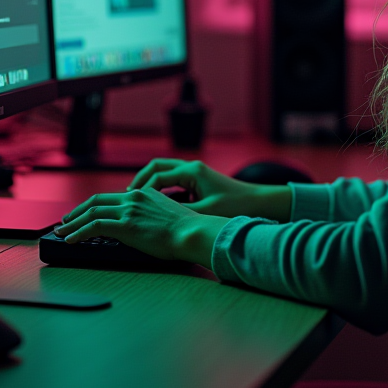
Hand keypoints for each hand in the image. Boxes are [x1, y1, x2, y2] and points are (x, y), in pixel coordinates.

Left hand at [54, 188, 227, 266]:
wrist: (193, 232)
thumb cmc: (187, 230)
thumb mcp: (168, 213)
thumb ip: (152, 214)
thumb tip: (144, 226)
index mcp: (144, 193)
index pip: (112, 197)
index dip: (95, 205)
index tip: (86, 213)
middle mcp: (134, 197)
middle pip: (97, 201)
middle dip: (78, 211)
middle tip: (66, 220)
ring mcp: (128, 210)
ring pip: (91, 212)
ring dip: (72, 223)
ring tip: (61, 231)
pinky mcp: (125, 225)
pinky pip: (94, 227)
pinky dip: (78, 232)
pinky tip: (71, 240)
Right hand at [127, 159, 291, 221]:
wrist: (260, 202)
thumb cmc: (236, 206)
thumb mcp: (206, 212)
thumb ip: (181, 213)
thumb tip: (157, 220)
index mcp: (192, 171)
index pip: (157, 177)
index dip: (141, 190)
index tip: (130, 203)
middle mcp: (192, 167)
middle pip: (157, 167)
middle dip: (141, 179)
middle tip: (127, 195)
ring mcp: (196, 172)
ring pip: (165, 171)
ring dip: (150, 182)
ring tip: (137, 198)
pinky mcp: (199, 180)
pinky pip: (173, 179)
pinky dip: (162, 187)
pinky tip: (156, 203)